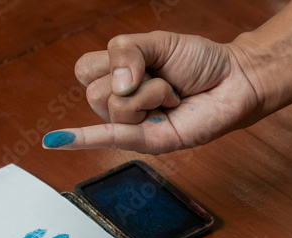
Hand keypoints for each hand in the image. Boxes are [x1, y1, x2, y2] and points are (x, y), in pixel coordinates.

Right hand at [42, 31, 275, 153]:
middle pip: (95, 93)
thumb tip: (117, 83)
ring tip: (172, 94)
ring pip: (114, 107)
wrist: (234, 78)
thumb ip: (127, 51)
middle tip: (163, 79)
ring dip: (150, 92)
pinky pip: (113, 136)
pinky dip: (85, 139)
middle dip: (132, 78)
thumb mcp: (157, 42)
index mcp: (119, 78)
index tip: (140, 60)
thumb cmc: (199, 61)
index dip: (111, 60)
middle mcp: (123, 103)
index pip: (86, 70)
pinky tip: (57, 141)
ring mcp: (136, 124)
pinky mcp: (152, 140)